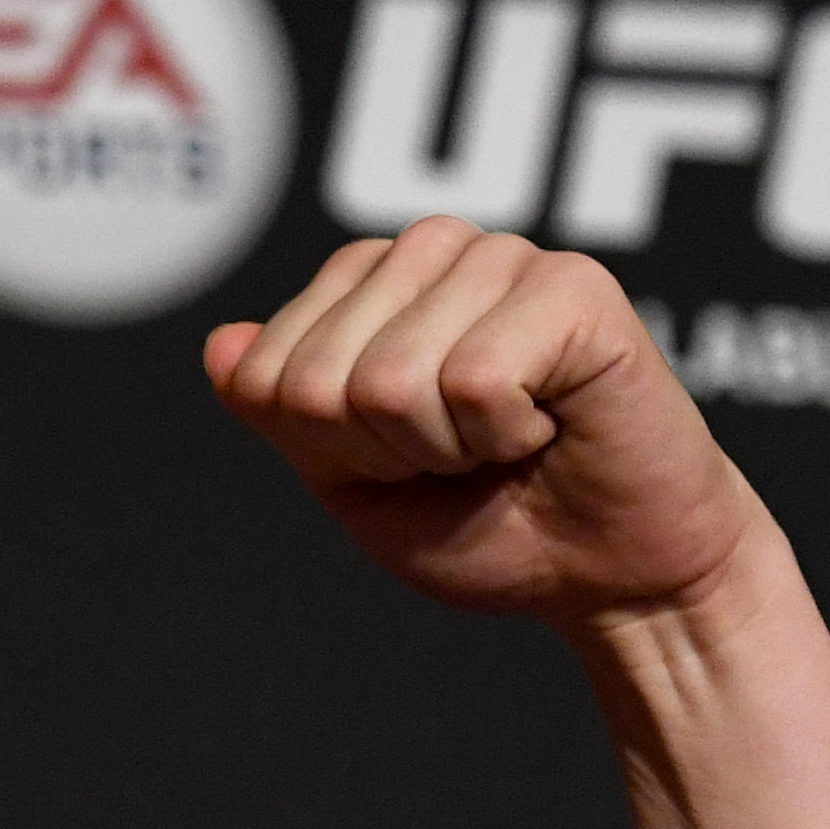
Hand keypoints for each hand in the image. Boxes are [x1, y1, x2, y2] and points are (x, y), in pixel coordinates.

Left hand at [203, 218, 761, 622]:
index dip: (328, 452)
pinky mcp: (575, 287)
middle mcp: (431, 251)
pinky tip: (549, 426)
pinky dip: (504, 435)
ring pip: (392, 377)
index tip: (401, 462)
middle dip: (382, 452)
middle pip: (320, 376)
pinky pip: (474, 380)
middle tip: (463, 458)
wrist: (608, 577)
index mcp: (366, 284)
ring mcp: (504, 258)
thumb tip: (221, 345)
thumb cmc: (487, 525)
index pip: (264, 374)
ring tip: (507, 439)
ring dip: (445, 447)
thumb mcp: (350, 480)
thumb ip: (282, 412)